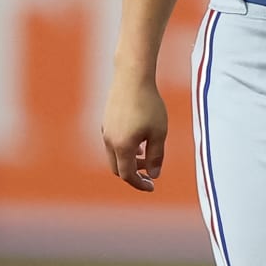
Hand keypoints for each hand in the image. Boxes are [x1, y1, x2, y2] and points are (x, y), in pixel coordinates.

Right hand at [102, 73, 167, 192]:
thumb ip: (156, 156)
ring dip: (130, 160)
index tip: (152, 187)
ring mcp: (105, 131)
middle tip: (150, 173)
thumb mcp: (159, 132)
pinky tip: (139, 140)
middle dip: (134, 174)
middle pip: (118, 168)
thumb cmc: (149, 105)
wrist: (132, 78)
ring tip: (147, 155)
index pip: (128, 175)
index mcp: (122, 147)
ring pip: (114, 155)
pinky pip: (113, 143)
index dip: (139, 184)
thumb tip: (153, 175)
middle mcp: (109, 141)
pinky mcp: (106, 121)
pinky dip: (125, 149)